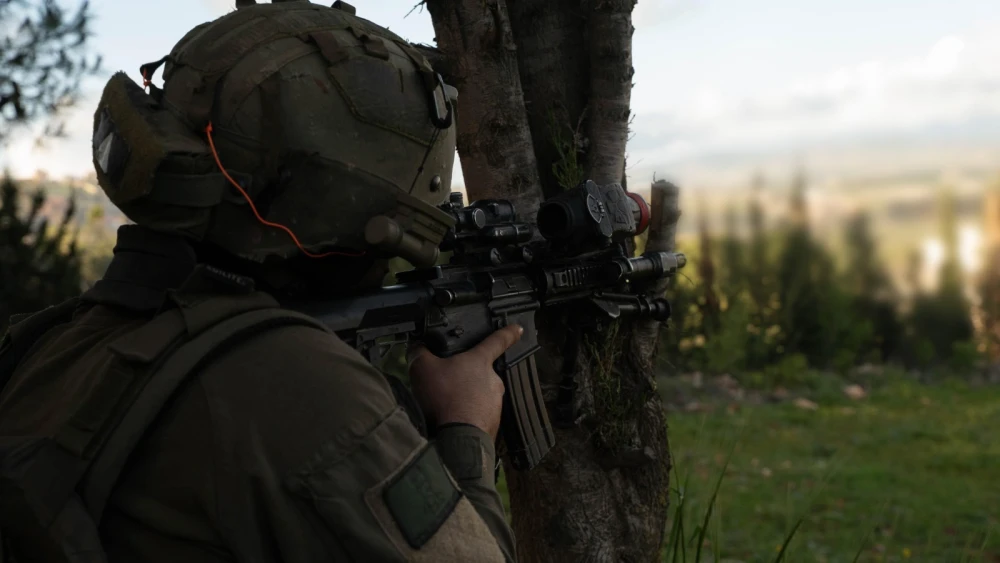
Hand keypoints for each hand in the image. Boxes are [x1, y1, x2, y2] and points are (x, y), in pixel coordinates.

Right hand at [407, 324, 523, 438]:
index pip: (497, 341)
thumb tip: (416, 347)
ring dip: (465, 400)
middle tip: (447, 385)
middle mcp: (493, 381)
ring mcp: (495, 404)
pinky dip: (466, 417)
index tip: (518, 328)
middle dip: (466, 378)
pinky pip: (478, 416)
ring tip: (445, 407)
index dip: (508, 332)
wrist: (457, 438)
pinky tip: (451, 422)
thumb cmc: (444, 397)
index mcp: (480, 362)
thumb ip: (419, 352)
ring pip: (479, 396)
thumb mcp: (422, 368)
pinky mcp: (493, 424)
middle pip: (481, 373)